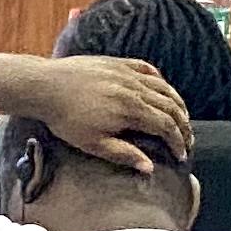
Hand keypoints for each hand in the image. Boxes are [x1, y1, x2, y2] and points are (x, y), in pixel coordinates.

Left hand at [23, 54, 194, 171]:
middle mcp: (133, 88)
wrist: (42, 86)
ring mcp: (125, 72)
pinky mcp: (115, 62)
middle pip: (171, 106)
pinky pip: (146, 68)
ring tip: (183, 117)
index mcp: (130, 109)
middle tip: (188, 139)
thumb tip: (150, 168)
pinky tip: (163, 89)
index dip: (178, 142)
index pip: (166, 126)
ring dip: (177, 103)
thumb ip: (124, 155)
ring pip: (163, 87)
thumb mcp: (92, 143)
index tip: (181, 155)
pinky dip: (160, 79)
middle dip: (184, 125)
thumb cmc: (64, 118)